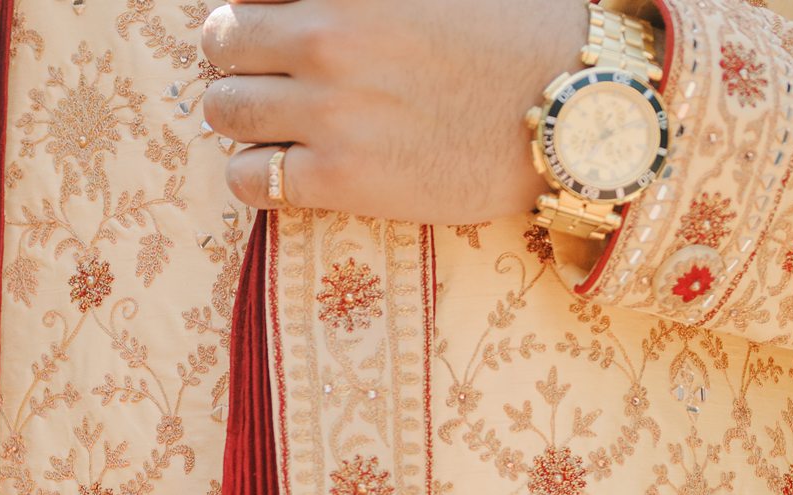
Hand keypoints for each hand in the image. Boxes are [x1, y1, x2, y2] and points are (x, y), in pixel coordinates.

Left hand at [200, 0, 589, 224]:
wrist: (571, 109)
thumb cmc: (514, 28)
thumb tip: (307, 1)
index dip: (257, 5)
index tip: (273, 19)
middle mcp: (329, 35)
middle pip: (221, 40)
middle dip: (239, 54)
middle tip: (269, 70)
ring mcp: (328, 109)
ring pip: (224, 111)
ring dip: (242, 115)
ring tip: (279, 120)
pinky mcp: (338, 178)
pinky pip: (246, 179)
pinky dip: (255, 174)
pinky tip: (288, 167)